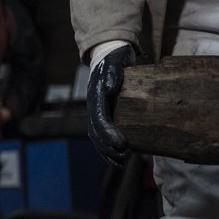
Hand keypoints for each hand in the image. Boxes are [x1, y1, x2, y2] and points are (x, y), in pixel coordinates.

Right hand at [86, 44, 134, 166]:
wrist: (109, 56)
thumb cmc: (114, 59)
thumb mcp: (115, 61)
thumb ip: (112, 73)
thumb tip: (109, 87)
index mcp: (95, 96)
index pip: (99, 119)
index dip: (109, 134)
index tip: (121, 144)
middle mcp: (93, 107)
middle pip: (96, 134)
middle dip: (109, 148)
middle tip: (125, 156)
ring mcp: (97, 113)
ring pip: (97, 139)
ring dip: (108, 153)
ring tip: (123, 162)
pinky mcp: (105, 116)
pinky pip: (103, 137)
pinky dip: (109, 150)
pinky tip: (120, 158)